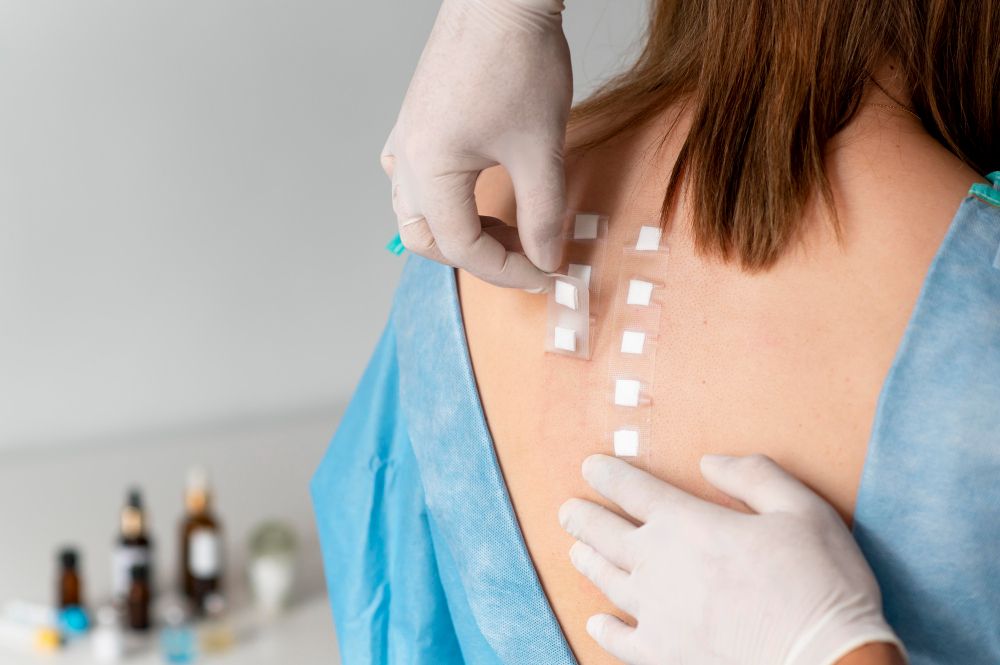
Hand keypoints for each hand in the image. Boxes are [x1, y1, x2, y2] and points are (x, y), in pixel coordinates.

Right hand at [381, 0, 571, 291]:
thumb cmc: (517, 60)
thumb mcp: (540, 149)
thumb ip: (543, 214)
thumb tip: (547, 259)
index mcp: (429, 170)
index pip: (463, 247)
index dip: (509, 271)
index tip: (546, 275)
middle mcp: (407, 159)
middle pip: (427, 238)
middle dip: (477, 257)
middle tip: (524, 257)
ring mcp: (407, 137)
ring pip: (417, 211)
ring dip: (458, 231)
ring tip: (506, 228)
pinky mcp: (417, 120)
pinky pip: (415, 179)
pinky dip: (445, 201)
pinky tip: (477, 191)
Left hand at [559, 454, 905, 664]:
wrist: (825, 664)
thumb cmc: (820, 586)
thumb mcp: (802, 511)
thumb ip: (753, 476)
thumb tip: (709, 462)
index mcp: (687, 524)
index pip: (632, 490)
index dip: (606, 474)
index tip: (591, 466)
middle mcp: (659, 565)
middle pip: (604, 533)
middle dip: (582, 517)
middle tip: (568, 510)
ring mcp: (656, 614)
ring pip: (606, 579)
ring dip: (588, 560)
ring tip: (576, 550)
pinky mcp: (663, 656)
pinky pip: (620, 639)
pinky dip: (604, 628)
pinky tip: (597, 620)